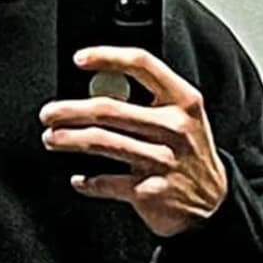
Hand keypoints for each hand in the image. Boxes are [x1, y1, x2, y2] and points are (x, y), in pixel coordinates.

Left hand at [40, 46, 229, 237]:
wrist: (213, 205)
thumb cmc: (189, 156)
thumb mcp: (184, 119)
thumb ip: (149, 101)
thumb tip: (97, 89)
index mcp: (183, 102)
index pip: (142, 65)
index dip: (107, 57)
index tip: (80, 59)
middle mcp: (175, 128)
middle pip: (110, 109)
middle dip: (70, 110)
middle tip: (49, 113)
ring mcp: (162, 161)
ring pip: (101, 143)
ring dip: (69, 141)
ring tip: (52, 139)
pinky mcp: (149, 191)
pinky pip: (106, 182)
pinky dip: (87, 182)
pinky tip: (79, 179)